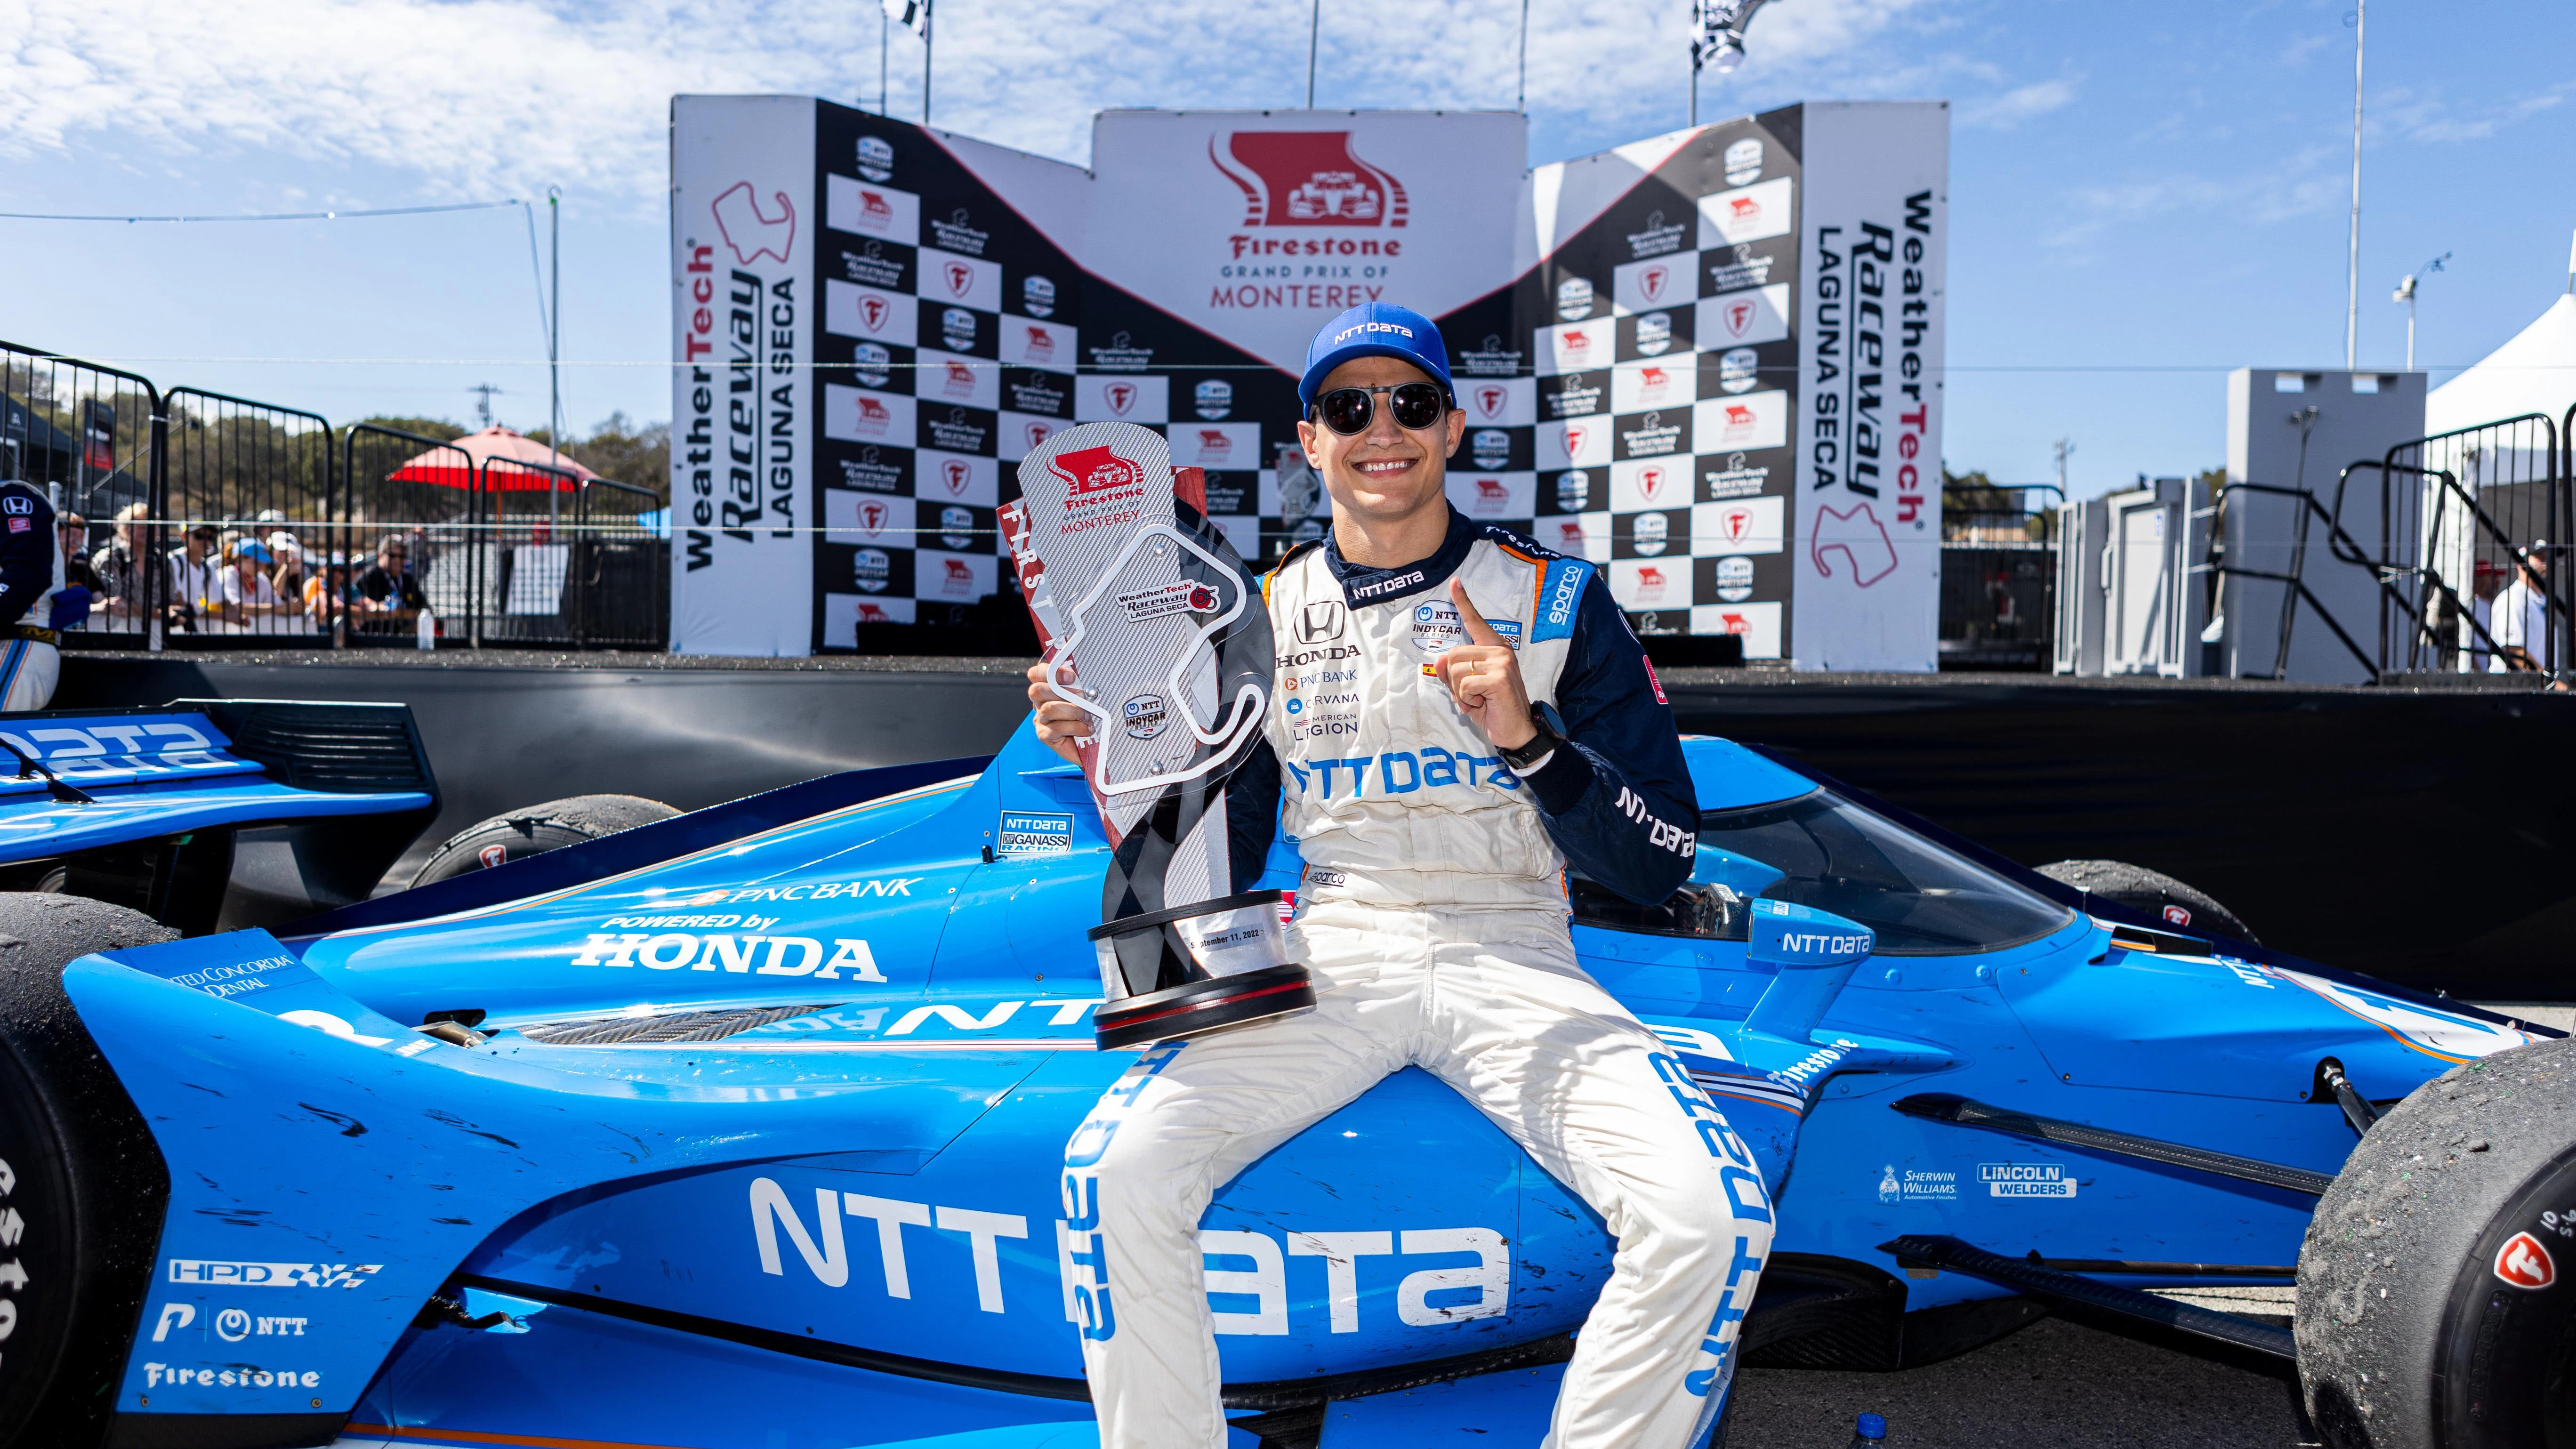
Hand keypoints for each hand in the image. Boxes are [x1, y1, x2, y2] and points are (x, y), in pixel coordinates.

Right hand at [1024, 658, 1092, 765]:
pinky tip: (1086, 730)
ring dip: (1072, 711)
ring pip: (1048, 709)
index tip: (1071, 677)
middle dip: (1062, 692)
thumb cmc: (1091, 718)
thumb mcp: (1087, 697)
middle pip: (1036, 690)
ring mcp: (1041, 720)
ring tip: (1087, 717)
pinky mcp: (1045, 735)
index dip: (1049, 672)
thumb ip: (1081, 686)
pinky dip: (1075, 727)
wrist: (1095, 746)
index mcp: (1048, 689)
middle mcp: (1041, 704)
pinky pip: (1056, 728)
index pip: (1036, 674)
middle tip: (1081, 697)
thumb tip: (1087, 683)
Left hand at [1434, 581, 1536, 749]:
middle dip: (1453, 680)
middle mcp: (1499, 650)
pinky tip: (1484, 704)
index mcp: (1494, 649)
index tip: (1454, 582)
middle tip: (1471, 695)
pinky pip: (1464, 684)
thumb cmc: (1492, 709)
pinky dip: (1467, 700)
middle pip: (1452, 654)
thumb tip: (1437, 659)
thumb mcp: (1466, 689)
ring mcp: (1501, 662)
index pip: (1475, 622)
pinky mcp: (1499, 677)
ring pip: (1456, 670)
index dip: (1463, 602)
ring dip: (1460, 692)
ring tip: (1479, 700)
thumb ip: (1452, 672)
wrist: (1517, 732)